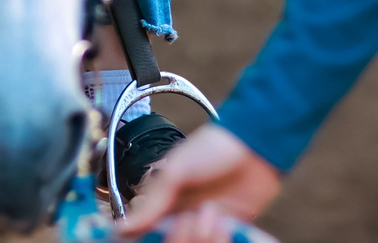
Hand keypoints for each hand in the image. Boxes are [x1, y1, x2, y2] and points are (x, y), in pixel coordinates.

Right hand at [114, 127, 281, 239]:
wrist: (255, 145)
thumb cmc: (213, 148)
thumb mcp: (176, 171)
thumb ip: (151, 203)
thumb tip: (121, 228)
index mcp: (166, 202)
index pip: (148, 232)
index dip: (153, 236)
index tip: (162, 230)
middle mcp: (184, 216)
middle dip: (181, 237)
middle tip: (191, 219)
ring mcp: (207, 223)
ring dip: (202, 238)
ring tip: (212, 215)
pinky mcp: (231, 229)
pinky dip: (220, 242)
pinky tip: (224, 225)